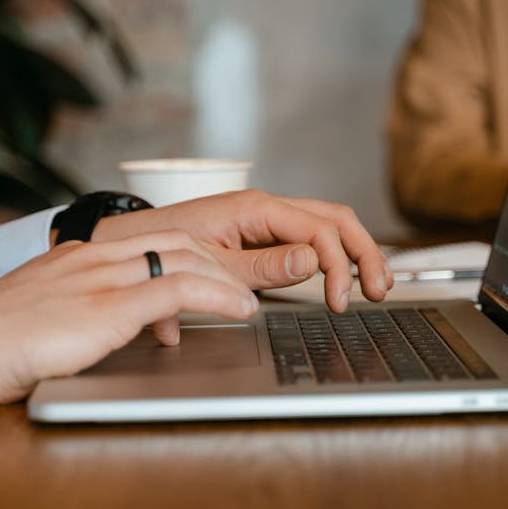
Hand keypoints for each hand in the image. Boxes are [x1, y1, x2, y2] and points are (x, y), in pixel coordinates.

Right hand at [0, 232, 258, 412]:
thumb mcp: (43, 315)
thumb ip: (79, 310)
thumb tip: (113, 328)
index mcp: (77, 255)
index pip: (150, 240)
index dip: (192, 254)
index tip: (215, 272)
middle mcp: (92, 257)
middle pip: (176, 241)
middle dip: (218, 262)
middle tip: (242, 286)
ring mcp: (99, 278)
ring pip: (183, 257)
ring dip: (226, 277)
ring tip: (247, 300)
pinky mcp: (104, 307)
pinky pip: (177, 290)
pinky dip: (217, 296)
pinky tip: (238, 310)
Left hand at [91, 190, 393, 311]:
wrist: (129, 242)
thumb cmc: (160, 248)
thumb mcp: (211, 263)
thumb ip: (262, 266)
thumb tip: (311, 262)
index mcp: (255, 208)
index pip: (318, 231)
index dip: (338, 266)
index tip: (338, 301)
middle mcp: (265, 207)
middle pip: (335, 219)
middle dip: (364, 252)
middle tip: (378, 289)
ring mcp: (265, 219)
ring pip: (327, 224)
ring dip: (356, 251)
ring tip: (374, 282)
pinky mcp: (261, 233)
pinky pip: (309, 235)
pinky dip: (334, 253)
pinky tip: (345, 273)